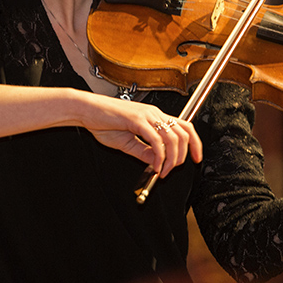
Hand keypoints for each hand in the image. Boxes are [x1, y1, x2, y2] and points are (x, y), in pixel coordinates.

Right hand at [78, 94, 202, 177]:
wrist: (85, 111)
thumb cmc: (102, 122)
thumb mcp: (127, 142)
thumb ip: (144, 152)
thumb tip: (158, 162)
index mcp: (154, 116)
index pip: (185, 127)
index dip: (195, 143)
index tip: (196, 159)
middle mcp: (154, 113)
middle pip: (183, 134)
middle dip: (183, 156)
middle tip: (170, 171)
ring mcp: (147, 116)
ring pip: (173, 138)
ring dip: (172, 159)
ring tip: (162, 171)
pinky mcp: (137, 120)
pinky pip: (156, 141)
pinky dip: (160, 157)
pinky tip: (155, 167)